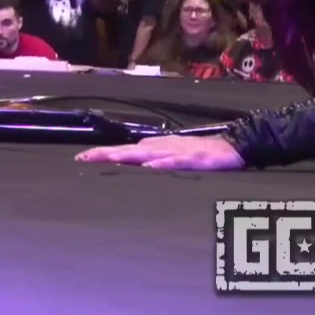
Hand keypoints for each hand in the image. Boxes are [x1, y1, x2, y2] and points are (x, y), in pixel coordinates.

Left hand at [75, 134, 244, 170]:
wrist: (233, 147)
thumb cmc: (201, 153)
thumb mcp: (172, 156)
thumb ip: (154, 158)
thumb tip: (133, 163)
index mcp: (156, 148)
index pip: (125, 151)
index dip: (104, 154)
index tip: (81, 158)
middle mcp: (162, 147)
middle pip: (129, 150)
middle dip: (106, 154)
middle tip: (84, 158)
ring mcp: (178, 152)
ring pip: (147, 154)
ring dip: (126, 156)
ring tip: (107, 158)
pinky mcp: (196, 159)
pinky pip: (177, 162)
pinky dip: (163, 164)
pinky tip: (150, 167)